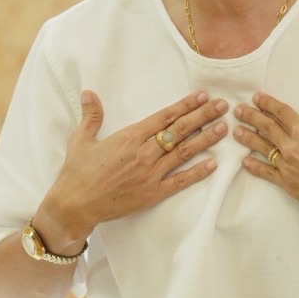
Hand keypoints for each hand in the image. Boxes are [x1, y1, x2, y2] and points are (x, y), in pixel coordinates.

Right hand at [35, 90, 229, 247]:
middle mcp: (144, 153)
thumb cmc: (76, 172)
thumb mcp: (81, 140)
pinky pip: (180, 182)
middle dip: (203, 116)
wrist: (75, 205)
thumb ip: (91, 116)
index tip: (202, 96)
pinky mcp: (152, 194)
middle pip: (180, 131)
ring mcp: (150, 174)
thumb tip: (89, 93)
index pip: (164, 117)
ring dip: (205, 139)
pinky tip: (213, 164)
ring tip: (223, 128)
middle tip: (222, 106)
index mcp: (129, 137)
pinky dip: (197, 173)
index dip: (185, 105)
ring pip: (184, 152)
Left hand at [234, 69, 298, 231]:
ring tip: (236, 131)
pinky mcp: (289, 184)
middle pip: (267, 128)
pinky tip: (245, 161)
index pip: (281, 112)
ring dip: (248, 138)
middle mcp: (292, 147)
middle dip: (251, 117)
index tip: (256, 97)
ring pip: (263, 148)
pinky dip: (255, 166)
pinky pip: (267, 173)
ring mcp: (288, 167)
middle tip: (238, 111)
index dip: (267, 103)